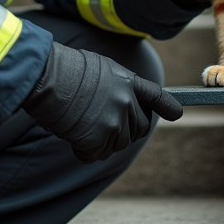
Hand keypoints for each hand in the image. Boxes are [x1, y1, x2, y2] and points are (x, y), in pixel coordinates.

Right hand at [22, 42, 181, 162]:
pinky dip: (82, 150)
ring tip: (79, 124)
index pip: (154, 95)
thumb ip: (113, 86)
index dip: (166, 106)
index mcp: (127, 81)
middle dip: (121, 132)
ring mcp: (113, 122)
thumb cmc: (63, 68)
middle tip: (97, 125)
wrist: (47, 75)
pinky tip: (70, 133)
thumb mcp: (98, 68)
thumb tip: (111, 106)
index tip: (176, 113)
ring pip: (116, 145)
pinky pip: (93, 155)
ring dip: (100, 141)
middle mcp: (126, 102)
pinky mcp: (97, 139)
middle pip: (137, 129)